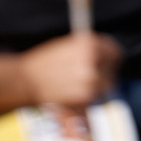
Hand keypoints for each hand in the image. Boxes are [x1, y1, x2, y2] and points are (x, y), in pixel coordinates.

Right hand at [0, 32, 122, 115]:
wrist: (26, 81)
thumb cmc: (43, 62)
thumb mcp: (68, 46)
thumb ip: (88, 50)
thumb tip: (103, 55)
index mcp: (89, 43)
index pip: (114, 50)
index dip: (112, 57)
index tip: (111, 62)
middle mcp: (93, 59)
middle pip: (112, 69)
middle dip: (106, 72)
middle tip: (96, 76)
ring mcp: (90, 79)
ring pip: (105, 85)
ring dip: (98, 86)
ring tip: (80, 84)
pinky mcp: (84, 97)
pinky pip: (93, 97)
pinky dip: (88, 97)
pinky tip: (73, 92)